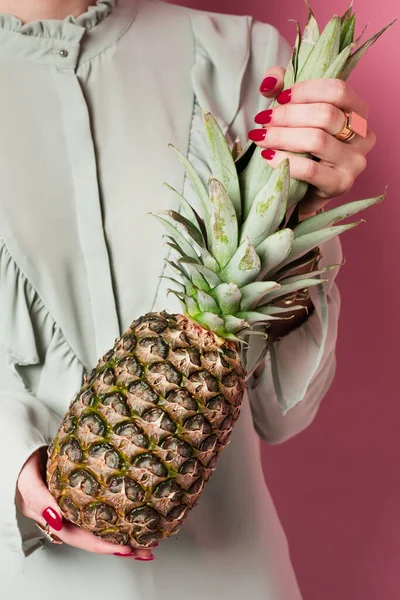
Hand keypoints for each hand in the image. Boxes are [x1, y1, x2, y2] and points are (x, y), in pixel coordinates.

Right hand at [16, 448, 153, 559]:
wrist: (27, 447)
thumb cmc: (26, 465)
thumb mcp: (28, 481)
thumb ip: (38, 498)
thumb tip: (57, 518)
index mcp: (53, 518)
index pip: (80, 537)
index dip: (102, 544)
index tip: (124, 548)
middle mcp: (67, 514)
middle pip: (95, 534)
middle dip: (121, 544)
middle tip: (146, 549)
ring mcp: (77, 503)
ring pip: (102, 522)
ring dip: (125, 531)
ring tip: (148, 538)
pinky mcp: (86, 490)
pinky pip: (104, 505)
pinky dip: (121, 511)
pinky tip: (138, 513)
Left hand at [249, 68, 376, 217]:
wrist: (305, 191)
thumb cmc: (303, 148)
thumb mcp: (295, 113)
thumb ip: (283, 88)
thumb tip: (268, 82)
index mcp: (358, 111)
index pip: (337, 90)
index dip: (305, 90)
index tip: (278, 98)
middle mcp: (363, 135)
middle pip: (325, 115)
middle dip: (287, 115)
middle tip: (262, 120)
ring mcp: (355, 161)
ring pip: (317, 140)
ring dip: (282, 136)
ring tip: (260, 138)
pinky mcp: (340, 184)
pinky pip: (310, 170)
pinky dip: (285, 161)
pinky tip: (268, 156)